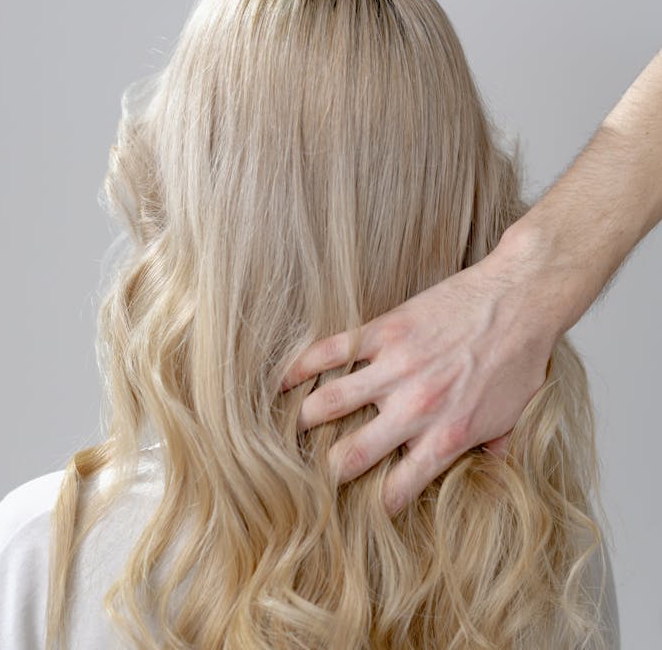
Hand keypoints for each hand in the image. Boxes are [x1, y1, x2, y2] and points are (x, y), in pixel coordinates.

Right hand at [280, 225, 558, 516]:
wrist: (520, 300)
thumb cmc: (521, 357)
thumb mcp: (514, 416)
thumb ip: (495, 447)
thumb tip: (490, 465)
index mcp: (447, 438)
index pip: (397, 488)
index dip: (374, 503)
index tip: (360, 505)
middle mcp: (415, 411)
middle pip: (350, 456)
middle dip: (326, 470)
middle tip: (312, 471)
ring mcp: (395, 369)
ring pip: (329, 404)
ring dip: (303, 419)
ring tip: (291, 426)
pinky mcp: (384, 332)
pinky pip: (332, 351)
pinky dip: (301, 365)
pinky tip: (284, 378)